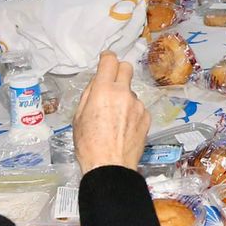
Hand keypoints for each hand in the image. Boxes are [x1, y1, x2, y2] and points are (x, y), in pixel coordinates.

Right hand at [73, 51, 149, 171]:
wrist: (110, 166)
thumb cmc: (89, 144)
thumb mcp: (78, 117)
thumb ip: (89, 96)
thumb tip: (97, 85)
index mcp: (103, 90)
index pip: (110, 61)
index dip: (107, 58)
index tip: (105, 62)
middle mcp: (124, 93)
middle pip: (127, 68)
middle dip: (119, 71)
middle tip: (111, 84)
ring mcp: (138, 105)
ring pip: (132, 92)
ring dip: (124, 98)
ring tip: (115, 119)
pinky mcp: (147, 118)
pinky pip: (139, 108)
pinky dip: (132, 113)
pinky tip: (124, 128)